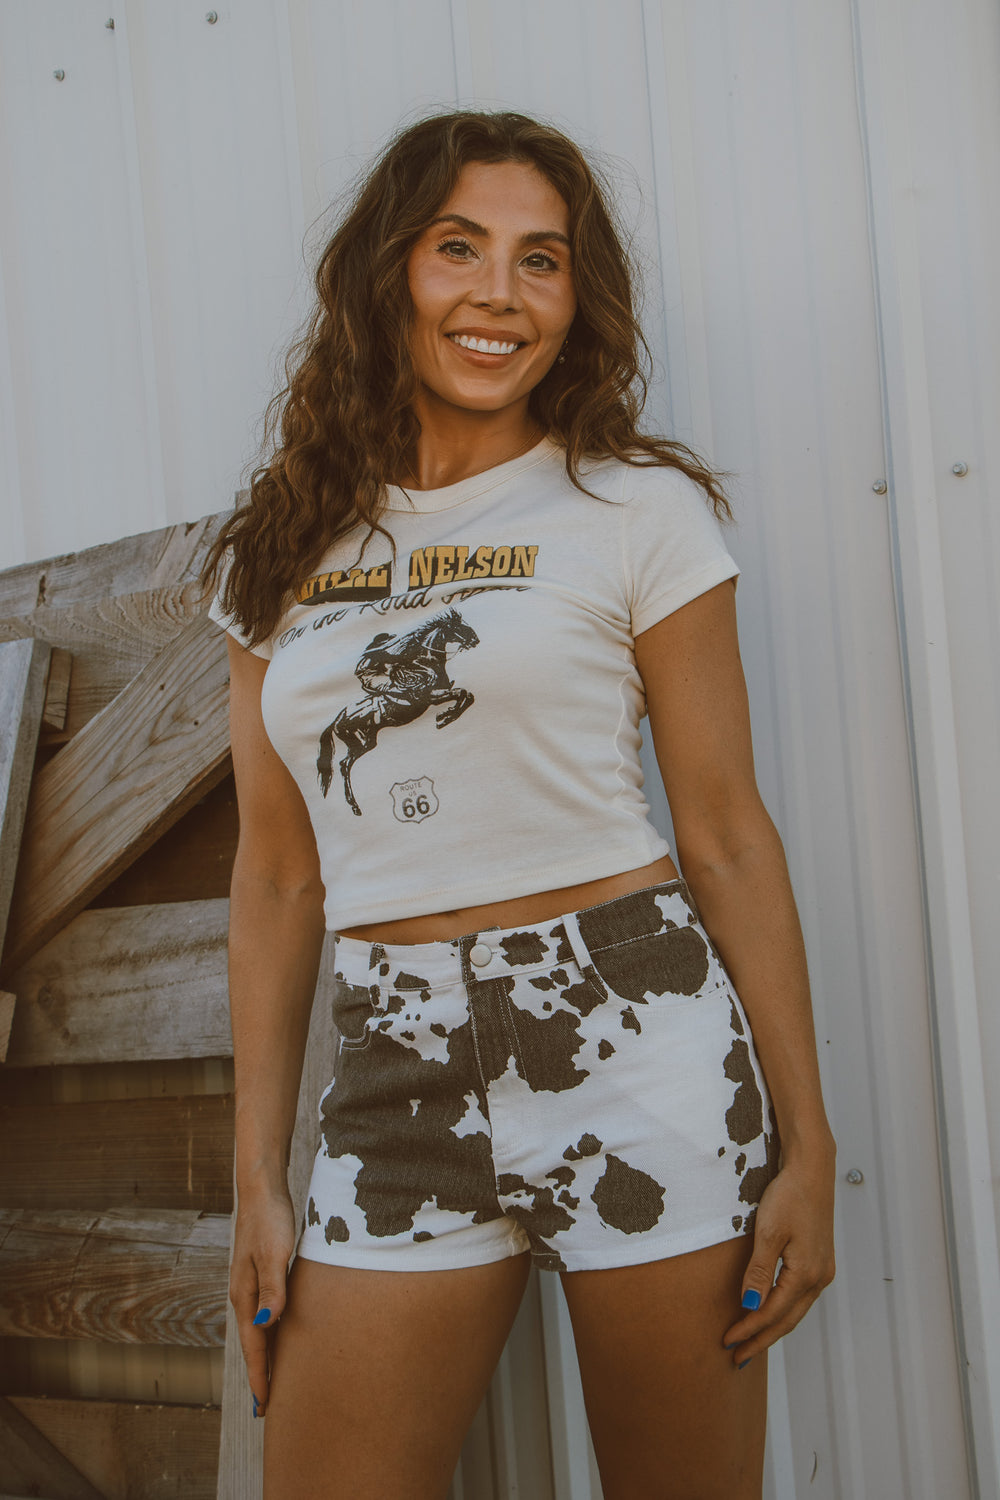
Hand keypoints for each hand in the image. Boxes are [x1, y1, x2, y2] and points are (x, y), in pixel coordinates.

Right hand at [230, 1179, 297, 1415]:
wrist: (262, 1188)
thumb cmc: (270, 1218)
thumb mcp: (274, 1253)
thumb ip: (272, 1289)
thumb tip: (268, 1326)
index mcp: (244, 1295)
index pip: (253, 1346)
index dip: (259, 1377)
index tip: (263, 1408)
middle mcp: (243, 1295)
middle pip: (253, 1344)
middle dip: (259, 1375)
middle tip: (265, 1409)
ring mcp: (250, 1285)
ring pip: (258, 1331)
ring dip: (264, 1357)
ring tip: (272, 1381)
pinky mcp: (261, 1275)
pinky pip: (264, 1315)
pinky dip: (270, 1335)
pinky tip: (277, 1337)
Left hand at [722, 1148, 835, 1365]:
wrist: (812, 1170)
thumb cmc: (790, 1196)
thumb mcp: (768, 1233)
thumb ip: (758, 1272)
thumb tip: (749, 1306)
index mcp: (807, 1274)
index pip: (773, 1313)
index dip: (750, 1330)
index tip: (728, 1342)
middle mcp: (819, 1278)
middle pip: (788, 1320)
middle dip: (762, 1339)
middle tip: (738, 1356)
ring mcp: (822, 1270)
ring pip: (795, 1310)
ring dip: (773, 1327)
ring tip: (751, 1341)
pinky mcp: (819, 1261)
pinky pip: (800, 1296)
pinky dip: (783, 1310)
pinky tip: (770, 1312)